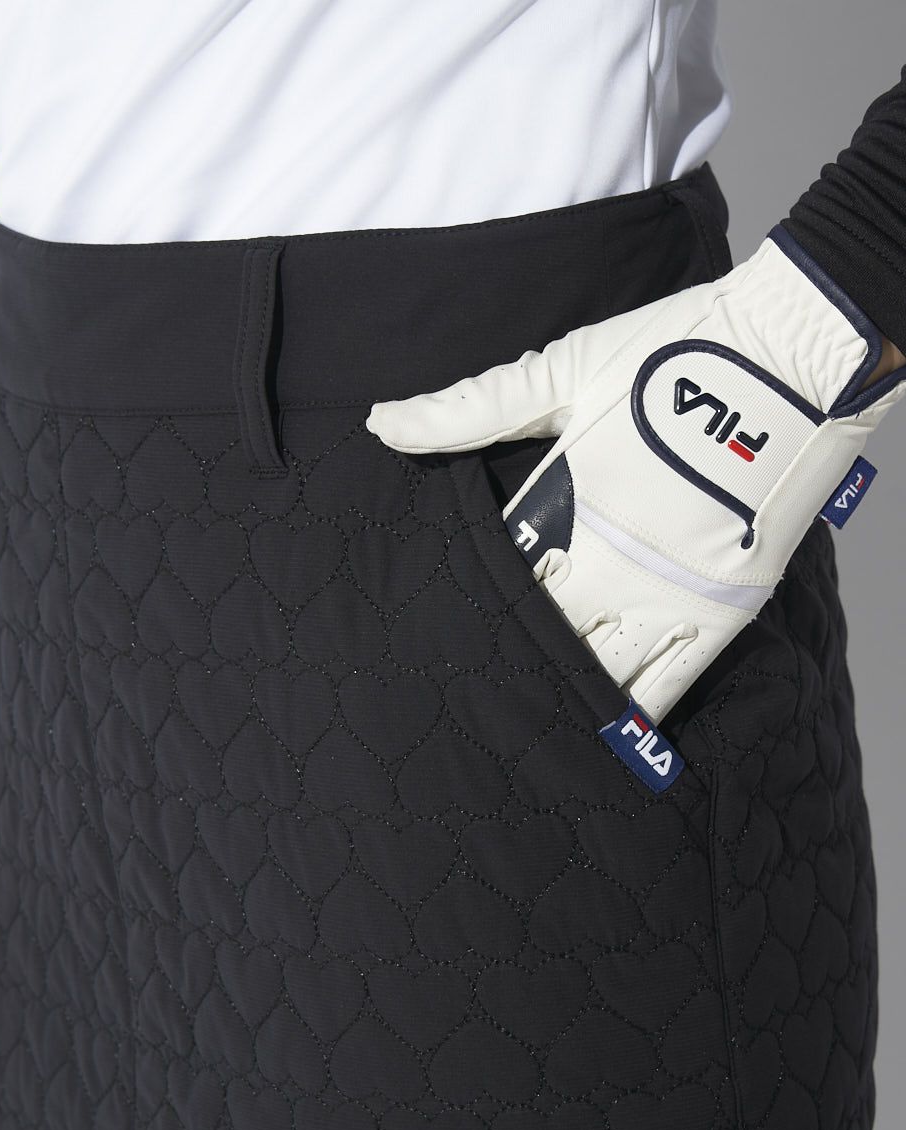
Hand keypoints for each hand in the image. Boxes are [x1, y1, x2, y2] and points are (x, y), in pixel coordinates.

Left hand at [367, 228, 905, 720]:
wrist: (791, 356)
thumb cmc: (668, 355)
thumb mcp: (562, 372)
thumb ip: (469, 409)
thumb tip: (379, 423)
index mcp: (559, 505)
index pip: (494, 577)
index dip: (463, 610)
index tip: (431, 639)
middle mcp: (604, 561)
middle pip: (535, 632)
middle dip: (501, 660)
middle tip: (461, 701)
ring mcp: (665, 591)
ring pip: (596, 668)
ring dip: (559, 692)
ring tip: (520, 732)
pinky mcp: (722, 609)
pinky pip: (670, 682)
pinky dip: (635, 711)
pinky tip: (603, 734)